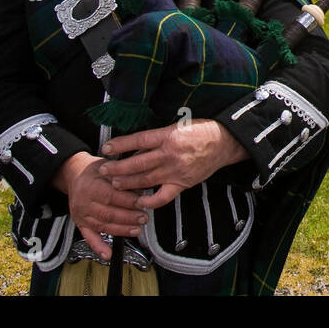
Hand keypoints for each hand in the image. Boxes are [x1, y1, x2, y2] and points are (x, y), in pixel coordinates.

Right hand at [53, 151, 146, 259]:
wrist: (74, 175)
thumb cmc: (96, 171)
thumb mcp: (108, 167)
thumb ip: (122, 177)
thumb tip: (140, 188)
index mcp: (90, 185)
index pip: (110, 195)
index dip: (127, 201)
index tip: (142, 202)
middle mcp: (83, 202)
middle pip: (107, 212)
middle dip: (128, 217)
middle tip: (144, 218)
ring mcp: (81, 214)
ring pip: (102, 225)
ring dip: (121, 230)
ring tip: (137, 230)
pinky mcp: (80, 223)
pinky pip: (89, 237)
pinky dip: (99, 247)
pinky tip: (108, 254)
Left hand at [100, 119, 249, 208]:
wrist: (224, 142)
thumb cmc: (201, 131)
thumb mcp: (178, 125)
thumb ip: (158, 137)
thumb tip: (136, 147)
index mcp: (169, 136)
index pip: (138, 140)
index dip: (121, 145)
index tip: (107, 148)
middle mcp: (170, 154)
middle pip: (137, 163)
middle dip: (117, 168)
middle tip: (104, 170)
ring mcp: (176, 171)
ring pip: (146, 180)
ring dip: (127, 183)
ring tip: (114, 183)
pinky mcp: (182, 183)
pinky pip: (163, 197)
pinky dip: (150, 201)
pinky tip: (139, 201)